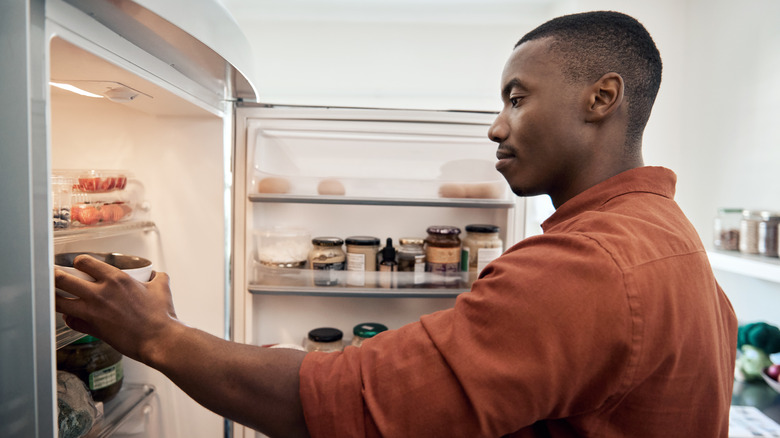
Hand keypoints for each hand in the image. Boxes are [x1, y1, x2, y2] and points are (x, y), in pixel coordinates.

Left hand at [55, 254, 179, 363]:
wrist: (159, 339)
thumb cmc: (160, 316)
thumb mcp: (162, 288)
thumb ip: (157, 278)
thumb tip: (156, 276)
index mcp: (116, 279)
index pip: (84, 262)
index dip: (79, 262)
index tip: (79, 265)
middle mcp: (100, 293)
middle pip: (63, 279)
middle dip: (55, 276)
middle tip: (54, 276)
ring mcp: (93, 312)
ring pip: (59, 302)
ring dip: (54, 298)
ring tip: (53, 296)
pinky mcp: (92, 329)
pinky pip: (70, 322)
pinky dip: (69, 318)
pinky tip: (72, 316)